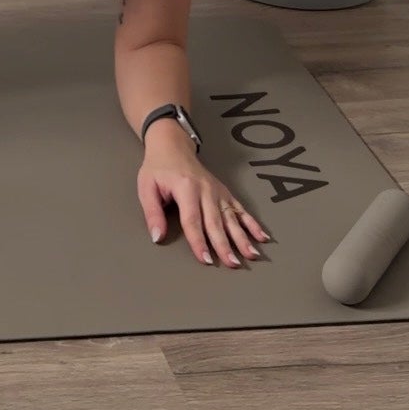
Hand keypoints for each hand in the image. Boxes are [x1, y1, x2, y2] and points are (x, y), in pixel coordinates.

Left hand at [137, 151, 271, 266]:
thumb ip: (152, 213)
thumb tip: (158, 237)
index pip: (192, 220)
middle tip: (232, 263)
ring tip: (252, 254)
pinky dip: (251, 223)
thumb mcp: (147, 187)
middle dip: (225, 245)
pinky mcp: (224, 192)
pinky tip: (261, 235)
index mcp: (186, 188)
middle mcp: (205, 189)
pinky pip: (239, 209)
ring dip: (242, 237)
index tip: (206, 260)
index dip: (199, 242)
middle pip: (215, 222)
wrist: (172, 145)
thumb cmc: (158, 168)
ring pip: (231, 217)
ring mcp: (217, 190)